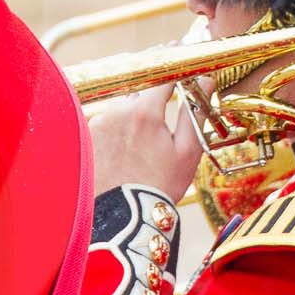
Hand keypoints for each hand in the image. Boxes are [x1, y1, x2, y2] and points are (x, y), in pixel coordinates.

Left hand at [89, 83, 204, 199]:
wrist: (125, 214)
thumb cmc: (161, 185)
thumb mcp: (187, 151)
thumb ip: (195, 112)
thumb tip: (207, 82)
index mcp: (144, 112)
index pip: (161, 79)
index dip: (173, 80)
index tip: (181, 85)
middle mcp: (117, 111)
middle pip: (139, 95)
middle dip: (151, 107)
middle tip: (159, 133)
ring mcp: (98, 123)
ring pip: (121, 109)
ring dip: (132, 120)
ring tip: (140, 150)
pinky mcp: (87, 135)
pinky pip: (106, 123)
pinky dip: (116, 133)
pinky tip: (123, 154)